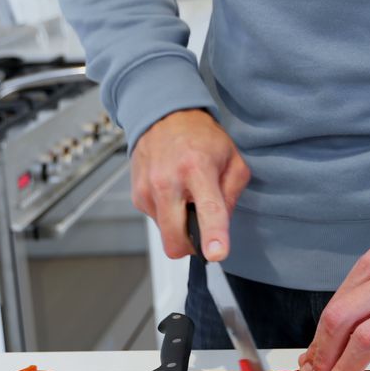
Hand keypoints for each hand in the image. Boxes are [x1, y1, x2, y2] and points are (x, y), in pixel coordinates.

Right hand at [130, 109, 250, 260]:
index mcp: (198, 169)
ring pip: (166, 234)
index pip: (208, 210)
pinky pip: (157, 221)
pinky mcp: (136, 196)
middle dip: (191, 246)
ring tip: (187, 197)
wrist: (164, 117)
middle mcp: (168, 181)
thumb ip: (232, 195)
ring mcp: (147, 190)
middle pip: (175, 238)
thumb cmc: (202, 138)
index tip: (215, 254)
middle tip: (204, 229)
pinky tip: (174, 193)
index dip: (213, 236)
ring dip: (180, 226)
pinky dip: (169, 215)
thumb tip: (222, 227)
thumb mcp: (233, 160)